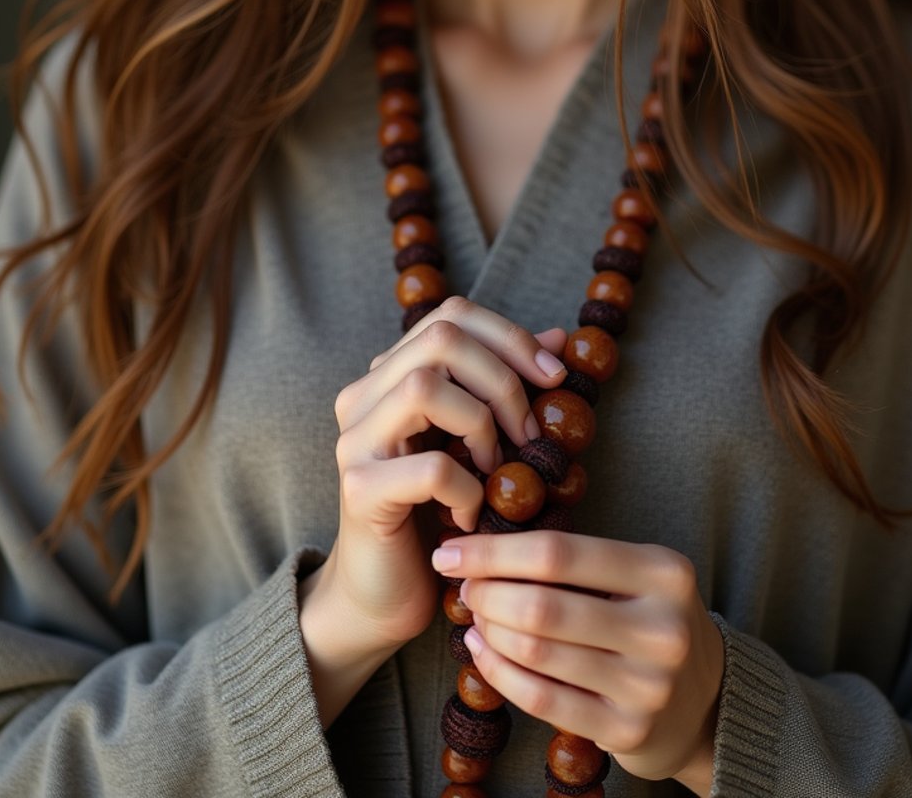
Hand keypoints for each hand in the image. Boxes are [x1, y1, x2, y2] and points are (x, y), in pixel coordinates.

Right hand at [298, 296, 567, 722]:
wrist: (382, 596)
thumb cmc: (435, 515)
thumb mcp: (479, 443)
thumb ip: (506, 389)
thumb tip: (556, 339)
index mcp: (389, 375)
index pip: (451, 316)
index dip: (510, 336)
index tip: (554, 377)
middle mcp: (362, 396)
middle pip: (441, 339)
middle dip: (504, 379)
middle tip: (529, 433)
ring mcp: (355, 441)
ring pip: (426, 388)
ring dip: (483, 427)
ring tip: (498, 471)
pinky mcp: (360, 490)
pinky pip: (431, 468)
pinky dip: (469, 489)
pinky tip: (472, 514)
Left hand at [432, 530, 723, 792]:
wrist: (704, 699)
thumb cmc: (650, 619)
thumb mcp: (637, 575)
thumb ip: (576, 559)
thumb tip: (482, 548)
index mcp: (664, 572)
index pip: (559, 554)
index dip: (494, 552)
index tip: (451, 551)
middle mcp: (662, 629)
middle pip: (542, 606)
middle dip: (487, 593)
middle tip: (464, 586)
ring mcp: (648, 686)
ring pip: (537, 653)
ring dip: (489, 631)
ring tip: (473, 615)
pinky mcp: (628, 731)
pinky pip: (542, 700)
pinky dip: (499, 673)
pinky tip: (482, 652)